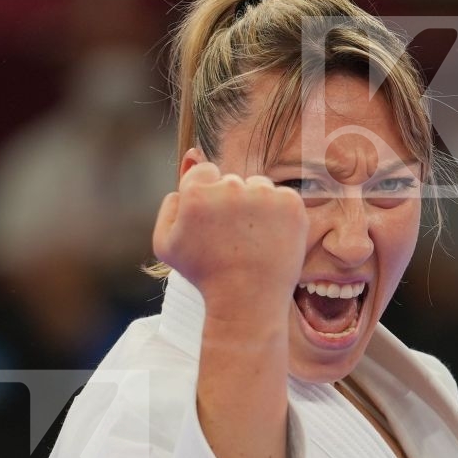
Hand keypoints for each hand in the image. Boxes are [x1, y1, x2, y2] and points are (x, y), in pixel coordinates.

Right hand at [152, 156, 307, 321]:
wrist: (247, 300)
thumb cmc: (204, 275)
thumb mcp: (166, 243)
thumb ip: (171, 200)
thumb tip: (192, 156)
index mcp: (196, 193)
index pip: (204, 171)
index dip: (207, 198)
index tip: (213, 223)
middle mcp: (230, 188)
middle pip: (232, 181)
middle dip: (231, 203)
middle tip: (232, 240)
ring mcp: (263, 195)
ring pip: (258, 186)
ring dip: (256, 206)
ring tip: (251, 241)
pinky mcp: (290, 204)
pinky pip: (281, 197)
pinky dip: (278, 214)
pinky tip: (269, 239)